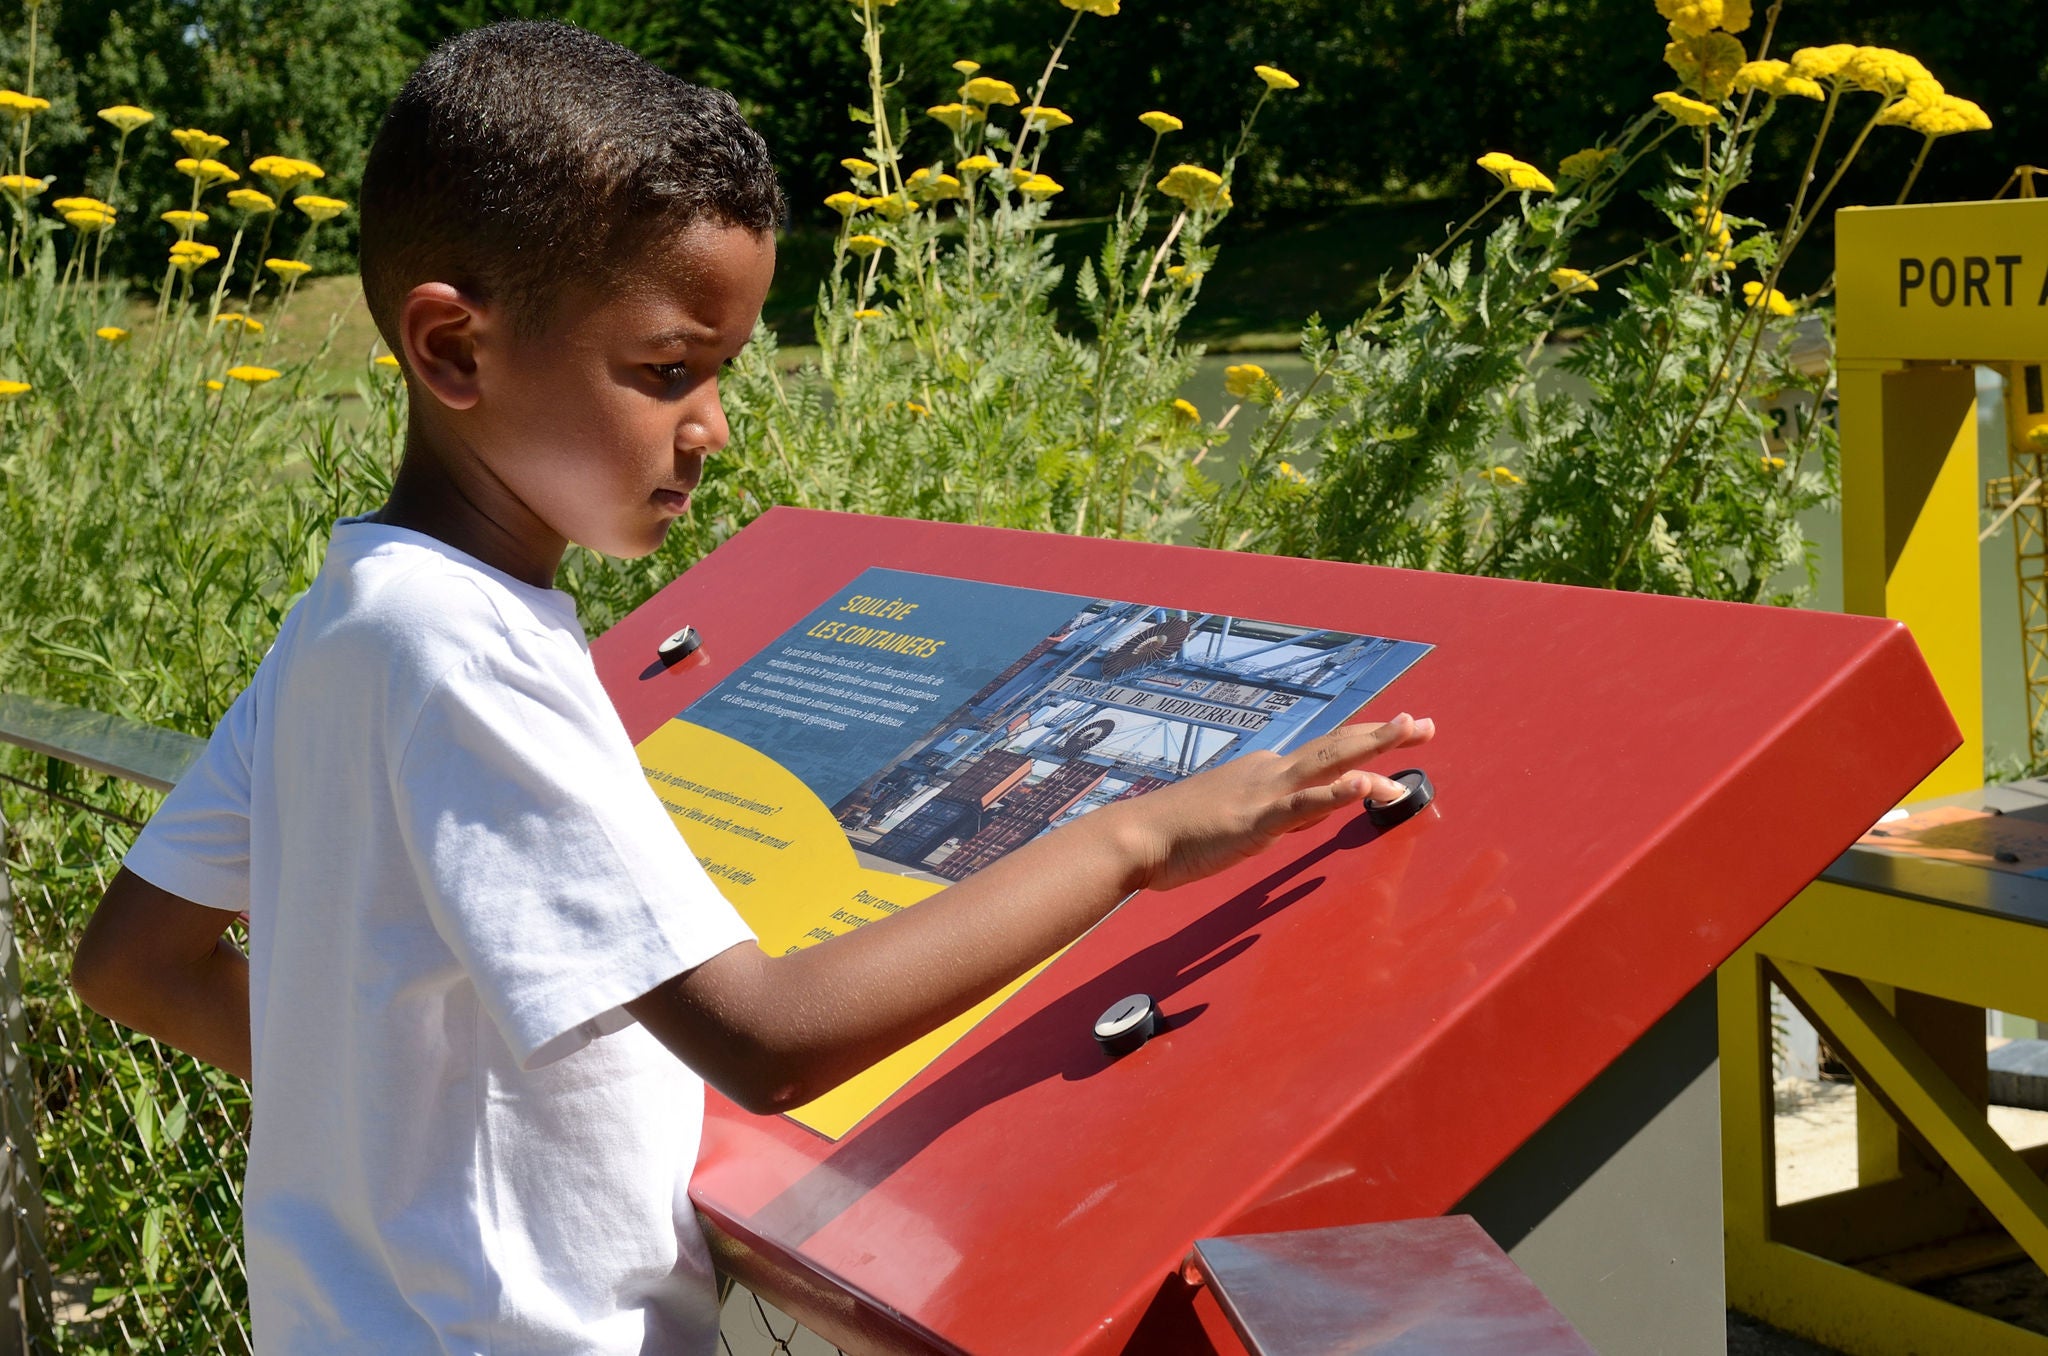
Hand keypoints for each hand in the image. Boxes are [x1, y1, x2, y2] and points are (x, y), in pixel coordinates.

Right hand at [1125, 714, 1435, 892]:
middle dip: (1383, 735)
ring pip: (1327, 764)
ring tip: (1409, 732)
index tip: (1400, 732)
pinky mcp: (1255, 820)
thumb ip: (1280, 814)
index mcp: (1266, 773)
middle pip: (1337, 747)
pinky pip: (1301, 805)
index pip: (1326, 755)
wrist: (1138, 837)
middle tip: (1424, 724)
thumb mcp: (1240, 820)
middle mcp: (1271, 772)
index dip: (1365, 742)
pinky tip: (1363, 785)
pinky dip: (1335, 794)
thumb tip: (1314, 813)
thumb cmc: (1181, 834)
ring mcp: (1264, 793)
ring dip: (1371, 747)